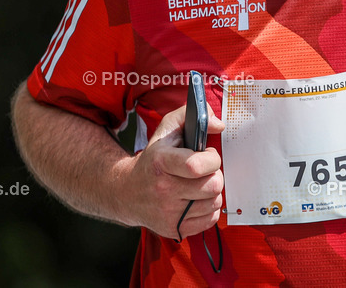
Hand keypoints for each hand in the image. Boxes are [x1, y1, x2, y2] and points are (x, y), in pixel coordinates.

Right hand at [123, 103, 225, 239]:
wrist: (127, 192)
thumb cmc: (153, 159)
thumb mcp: (166, 131)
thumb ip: (189, 116)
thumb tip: (218, 124)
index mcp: (161, 163)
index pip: (196, 166)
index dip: (211, 159)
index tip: (207, 155)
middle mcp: (163, 190)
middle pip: (213, 186)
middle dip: (214, 175)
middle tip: (204, 172)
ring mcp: (168, 213)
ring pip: (214, 203)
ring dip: (212, 192)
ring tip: (199, 185)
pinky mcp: (174, 229)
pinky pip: (210, 220)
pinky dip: (208, 209)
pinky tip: (196, 199)